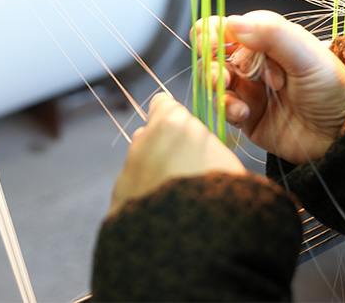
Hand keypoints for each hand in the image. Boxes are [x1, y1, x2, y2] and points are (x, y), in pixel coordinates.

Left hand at [109, 93, 245, 215]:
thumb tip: (202, 152)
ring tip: (177, 201)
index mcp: (172, 124)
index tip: (187, 133)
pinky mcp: (118, 201)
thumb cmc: (220, 193)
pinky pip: (133, 195)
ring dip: (154, 177)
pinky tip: (162, 219)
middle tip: (188, 172)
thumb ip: (206, 147)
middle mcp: (143, 142)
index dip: (176, 117)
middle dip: (164, 149)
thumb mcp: (226, 160)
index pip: (164, 103)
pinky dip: (145, 202)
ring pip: (140, 167)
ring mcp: (127, 172)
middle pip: (150, 136)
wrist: (189, 241)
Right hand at [194, 10, 344, 164]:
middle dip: (211, 62)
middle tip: (221, 74)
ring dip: (216, 85)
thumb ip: (272, 35)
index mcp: (269, 39)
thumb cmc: (334, 89)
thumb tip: (234, 22)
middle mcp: (255, 61)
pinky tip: (243, 112)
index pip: (228, 26)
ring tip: (232, 94)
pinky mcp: (247, 115)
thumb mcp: (307, 57)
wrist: (344, 134)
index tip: (211, 43)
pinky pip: (223, 108)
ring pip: (215, 80)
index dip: (213, 32)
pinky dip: (226, 108)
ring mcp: (250, 88)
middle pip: (215, 53)